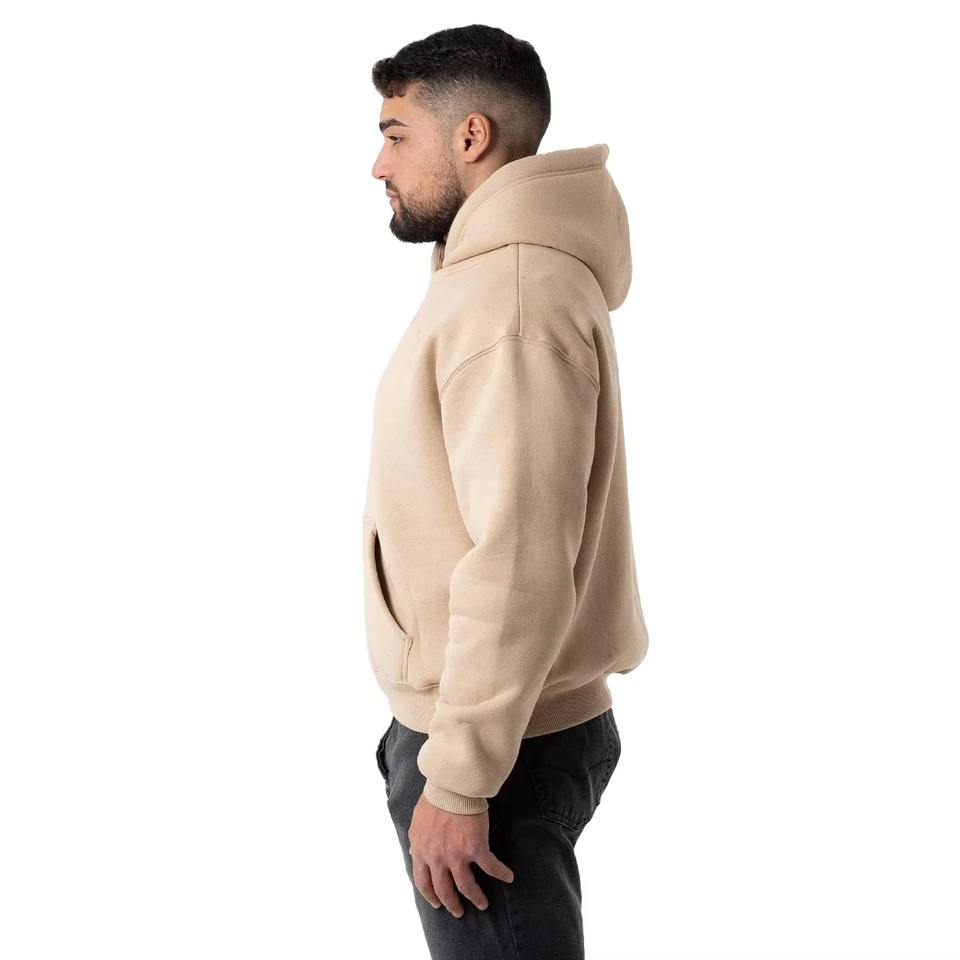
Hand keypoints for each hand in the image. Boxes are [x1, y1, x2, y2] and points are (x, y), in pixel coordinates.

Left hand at [407, 792, 514, 916]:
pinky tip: (508, 877)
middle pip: (444, 890)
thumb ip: (417, 841)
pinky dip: (501, 874)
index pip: (423, 882)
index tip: (436, 903)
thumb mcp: (418, 823)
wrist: (452, 786)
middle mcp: (438, 858)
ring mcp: (457, 855)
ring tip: (482, 904)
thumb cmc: (435, 799)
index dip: (430, 895)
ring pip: (466, 886)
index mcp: (422, 852)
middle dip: (452, 904)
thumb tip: (415, 853)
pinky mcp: (476, 848)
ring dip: (475, 898)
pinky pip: (490, 867)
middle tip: (458, 911)